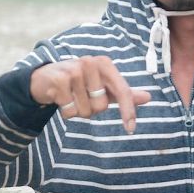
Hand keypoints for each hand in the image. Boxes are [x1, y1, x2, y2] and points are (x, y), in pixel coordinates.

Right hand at [29, 56, 151, 133]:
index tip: (130, 129)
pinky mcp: (59, 80)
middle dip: (91, 109)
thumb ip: (124, 93)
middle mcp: (91, 63)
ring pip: (85, 111)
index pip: (122, 91)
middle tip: (81, 97)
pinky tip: (60, 98)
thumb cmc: (79, 83)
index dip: (128, 111)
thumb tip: (148, 97)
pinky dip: (66, 111)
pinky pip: (70, 111)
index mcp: (105, 64)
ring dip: (77, 111)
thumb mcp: (103, 86)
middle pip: (101, 106)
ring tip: (70, 97)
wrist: (45, 77)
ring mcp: (74, 70)